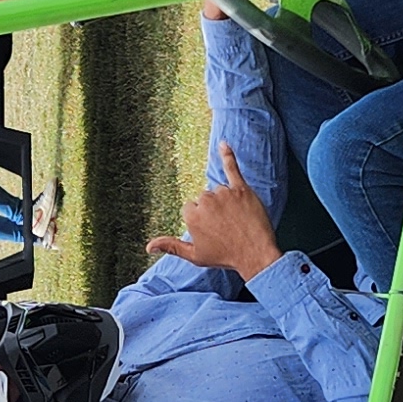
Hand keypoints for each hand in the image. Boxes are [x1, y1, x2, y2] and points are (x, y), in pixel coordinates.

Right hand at [145, 145, 285, 277]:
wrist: (255, 255)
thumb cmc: (225, 257)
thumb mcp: (194, 256)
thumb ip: (170, 247)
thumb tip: (147, 247)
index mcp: (191, 215)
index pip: (190, 208)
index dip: (202, 221)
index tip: (212, 231)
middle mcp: (205, 201)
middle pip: (204, 198)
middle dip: (213, 210)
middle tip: (226, 227)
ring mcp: (223, 194)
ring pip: (218, 190)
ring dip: (225, 201)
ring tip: (236, 220)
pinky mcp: (241, 189)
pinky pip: (232, 168)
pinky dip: (227, 155)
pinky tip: (222, 144)